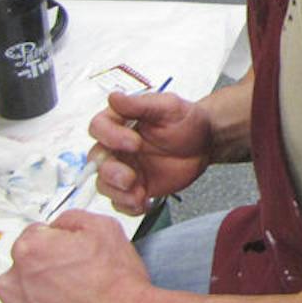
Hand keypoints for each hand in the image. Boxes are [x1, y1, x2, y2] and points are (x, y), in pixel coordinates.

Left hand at [0, 211, 151, 302]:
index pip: (33, 239)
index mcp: (30, 250)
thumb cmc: (119, 288)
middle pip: (22, 273)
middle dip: (43, 278)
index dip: (57, 248)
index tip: (70, 261)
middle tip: (75, 288)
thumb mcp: (106, 229)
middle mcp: (11, 284)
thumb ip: (71, 220)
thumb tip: (58, 226)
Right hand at [89, 88, 211, 214]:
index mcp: (120, 122)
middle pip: (97, 161)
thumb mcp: (168, 106)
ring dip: (118, 193)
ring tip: (139, 193)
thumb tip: (114, 96)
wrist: (204, 142)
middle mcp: (116, 146)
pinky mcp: (134, 187)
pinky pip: (121, 202)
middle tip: (131, 177)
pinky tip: (144, 202)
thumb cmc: (186, 121)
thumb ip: (140, 103)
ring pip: (105, 184)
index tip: (134, 143)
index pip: (98, 127)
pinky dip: (129, 206)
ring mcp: (124, 168)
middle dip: (111, 172)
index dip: (111, 137)